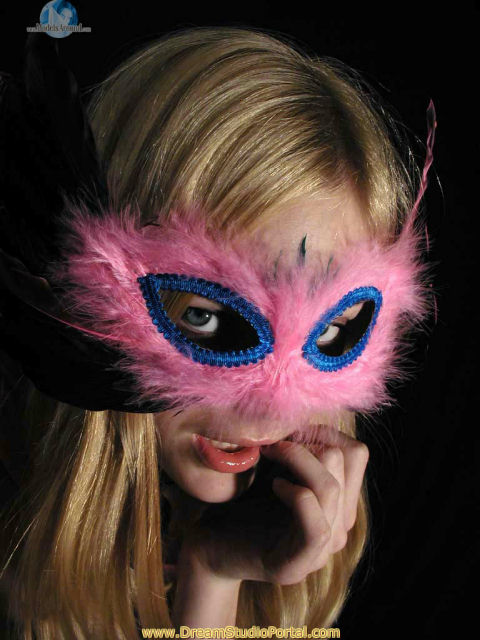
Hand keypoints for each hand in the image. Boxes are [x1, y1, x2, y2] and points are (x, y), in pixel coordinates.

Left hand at [179, 427, 368, 584]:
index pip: (356, 452)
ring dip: (295, 460)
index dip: (323, 431)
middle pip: (345, 462)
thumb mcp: (275, 465)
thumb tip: (307, 409)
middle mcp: (338, 525)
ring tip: (268, 456)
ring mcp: (321, 549)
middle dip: (305, 442)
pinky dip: (295, 495)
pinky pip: (316, 526)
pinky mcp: (298, 565)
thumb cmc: (241, 498)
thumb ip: (300, 446)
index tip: (288, 431)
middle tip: (271, 443)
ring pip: (330, 488)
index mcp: (338, 501)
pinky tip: (274, 486)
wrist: (209, 542)